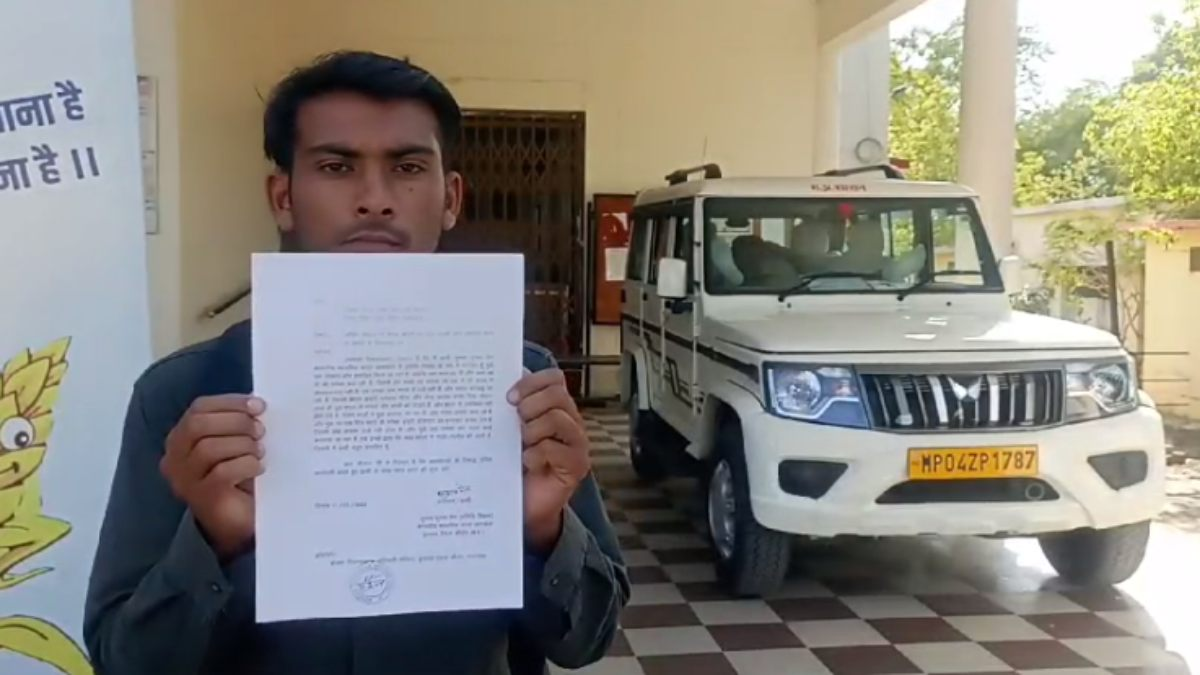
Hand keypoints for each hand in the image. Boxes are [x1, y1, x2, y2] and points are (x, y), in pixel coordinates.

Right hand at [160, 394, 265, 560]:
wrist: (238, 522)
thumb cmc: (238, 478)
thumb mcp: (235, 444)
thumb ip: (238, 424)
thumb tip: (257, 404)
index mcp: (181, 438)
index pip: (198, 409)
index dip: (230, 403)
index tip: (258, 405)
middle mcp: (175, 458)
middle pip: (198, 425)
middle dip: (235, 421)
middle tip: (260, 430)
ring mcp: (185, 480)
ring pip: (208, 448)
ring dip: (242, 444)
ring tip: (260, 451)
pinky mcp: (202, 498)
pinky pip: (222, 473)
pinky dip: (246, 465)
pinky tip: (258, 468)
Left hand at [508, 368, 589, 552]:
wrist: (525, 507)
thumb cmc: (515, 466)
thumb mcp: (510, 433)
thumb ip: (509, 411)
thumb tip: (491, 388)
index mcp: (557, 408)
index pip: (554, 379)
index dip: (531, 382)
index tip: (508, 398)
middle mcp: (571, 421)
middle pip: (557, 394)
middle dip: (530, 405)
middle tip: (515, 423)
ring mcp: (577, 443)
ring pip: (556, 418)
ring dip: (531, 430)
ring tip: (521, 446)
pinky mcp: (576, 466)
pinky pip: (553, 448)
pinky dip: (533, 454)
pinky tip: (526, 464)